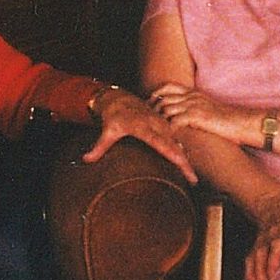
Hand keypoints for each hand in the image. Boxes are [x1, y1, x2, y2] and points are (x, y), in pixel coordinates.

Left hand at [83, 89, 197, 182]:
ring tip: (192, 177)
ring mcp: (162, 125)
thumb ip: (98, 147)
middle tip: (193, 180)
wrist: (120, 99)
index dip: (174, 156)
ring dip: (185, 159)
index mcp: (145, 128)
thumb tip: (85, 159)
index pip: (162, 144)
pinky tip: (185, 164)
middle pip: (174, 146)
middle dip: (185, 163)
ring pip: (177, 143)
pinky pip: (175, 139)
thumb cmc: (114, 116)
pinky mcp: (164, 125)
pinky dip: (181, 151)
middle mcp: (157, 126)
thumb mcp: (107, 131)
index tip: (184, 166)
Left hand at [149, 82, 252, 146]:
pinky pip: (175, 120)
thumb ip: (195, 109)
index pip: (168, 87)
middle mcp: (192, 97)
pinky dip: (168, 128)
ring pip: (166, 108)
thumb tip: (183, 118)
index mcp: (194, 93)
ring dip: (158, 119)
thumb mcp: (209, 109)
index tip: (148, 105)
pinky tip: (165, 136)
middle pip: (163, 97)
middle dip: (151, 108)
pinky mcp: (198, 117)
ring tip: (153, 130)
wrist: (243, 123)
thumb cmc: (228, 120)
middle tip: (145, 120)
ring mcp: (194, 105)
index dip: (156, 94)